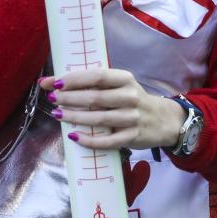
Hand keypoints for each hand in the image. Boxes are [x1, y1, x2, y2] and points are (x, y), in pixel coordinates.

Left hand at [39, 68, 184, 151]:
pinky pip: (108, 141)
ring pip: (99, 119)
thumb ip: (94, 83)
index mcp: (125, 79)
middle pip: (95, 97)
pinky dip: (90, 140)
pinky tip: (74, 136)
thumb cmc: (132, 99)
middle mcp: (130, 97)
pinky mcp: (133, 137)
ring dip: (75, 117)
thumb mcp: (120, 85)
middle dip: (69, 98)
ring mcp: (133, 118)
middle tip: (52, 99)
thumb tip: (55, 81)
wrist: (164, 120)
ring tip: (57, 114)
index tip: (54, 82)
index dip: (74, 79)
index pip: (96, 76)